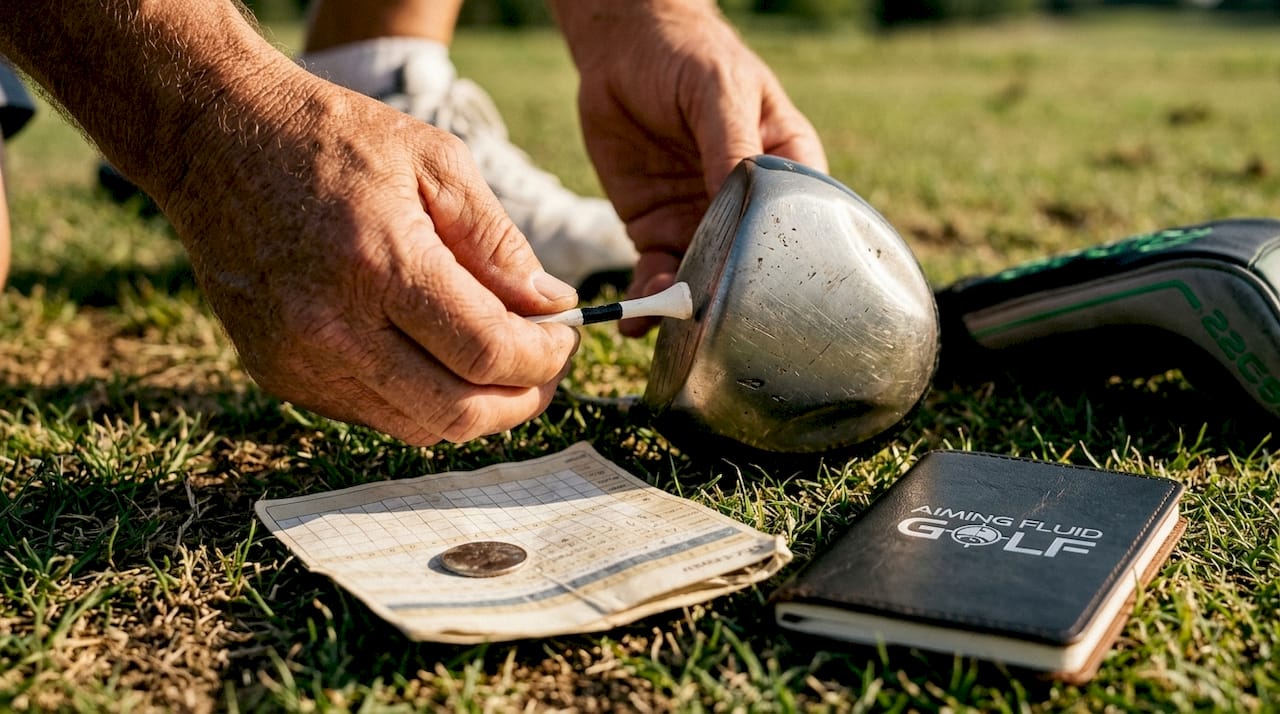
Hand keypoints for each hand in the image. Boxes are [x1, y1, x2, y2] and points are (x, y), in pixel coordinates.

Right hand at [157, 70, 580, 444]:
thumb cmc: (331, 138)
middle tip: (546, 369)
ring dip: (476, 408)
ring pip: (418, 427)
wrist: (212, 138)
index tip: (565, 337)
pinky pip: (373, 414)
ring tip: (500, 366)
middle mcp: (333, 327)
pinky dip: (421, 399)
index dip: (544, 357)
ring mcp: (300, 360)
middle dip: (522, 400)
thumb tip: (551, 307)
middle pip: (458, 413)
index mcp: (380, 264)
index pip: (488, 352)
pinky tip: (436, 357)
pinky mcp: (279, 374)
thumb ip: (498, 243)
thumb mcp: (435, 161)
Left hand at [555, 1, 826, 335]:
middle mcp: (747, 207)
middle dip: (728, 295)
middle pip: (748, 264)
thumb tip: (740, 195)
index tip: (765, 292)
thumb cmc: (690, 56)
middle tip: (708, 319)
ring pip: (702, 277)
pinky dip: (647, 297)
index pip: (798, 226)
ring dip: (685, 305)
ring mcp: (701, 221)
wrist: (622, 48)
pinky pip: (656, 272)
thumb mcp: (721, 90)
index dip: (784, 261)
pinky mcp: (657, 229)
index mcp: (785, 171)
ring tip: (665, 322)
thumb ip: (731, 144)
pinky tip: (637, 318)